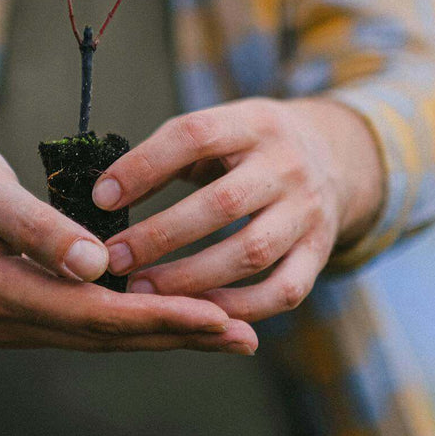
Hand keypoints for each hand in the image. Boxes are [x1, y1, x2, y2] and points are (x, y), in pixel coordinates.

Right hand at [0, 130, 257, 353]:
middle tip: (245, 335)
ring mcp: (15, 319)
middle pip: (109, 334)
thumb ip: (36, 225)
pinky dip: (137, 319)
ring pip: (104, 333)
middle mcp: (8, 318)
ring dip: (165, 332)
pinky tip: (176, 314)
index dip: (159, 315)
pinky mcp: (24, 307)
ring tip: (228, 332)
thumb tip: (96, 264)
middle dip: (178, 334)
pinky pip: (91, 321)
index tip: (217, 315)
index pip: (96, 313)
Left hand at [92, 98, 383, 322]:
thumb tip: (104, 195)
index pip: (195, 136)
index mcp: (253, 123)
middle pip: (223, 203)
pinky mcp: (320, 251)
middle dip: (161, 235)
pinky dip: (240, 307)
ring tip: (142, 291)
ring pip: (251, 252)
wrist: (332, 157)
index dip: (145, 166)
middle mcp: (286, 165)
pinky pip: (283, 290)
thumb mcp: (217, 131)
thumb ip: (166, 156)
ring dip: (191, 278)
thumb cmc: (247, 149)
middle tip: (114, 259)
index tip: (102, 197)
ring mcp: (309, 211)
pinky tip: (196, 312)